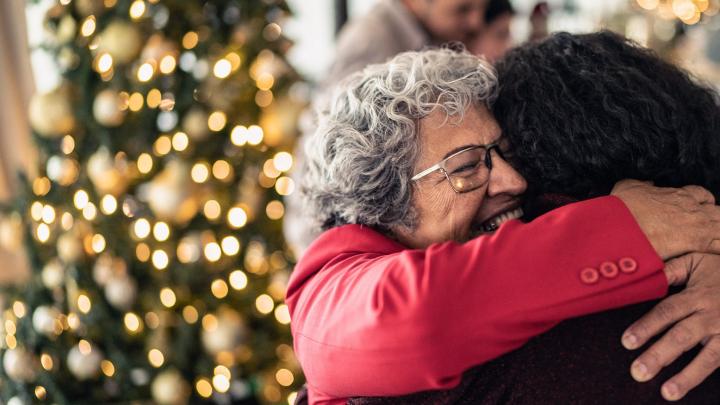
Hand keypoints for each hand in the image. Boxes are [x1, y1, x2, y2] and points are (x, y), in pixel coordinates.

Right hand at [611, 179, 719, 259]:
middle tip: (706, 229)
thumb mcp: (628, 187)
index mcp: (678, 195)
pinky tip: (714, 252)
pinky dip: (719, 249)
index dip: (703, 203)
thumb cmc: (622, 208)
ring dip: (718, 234)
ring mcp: (698, 225)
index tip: (699, 210)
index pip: (703, 195)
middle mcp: (692, 208)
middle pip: (718, 212)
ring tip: (710, 240)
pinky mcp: (698, 243)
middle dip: (715, 219)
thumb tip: (649, 184)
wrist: (621, 227)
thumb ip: (642, 185)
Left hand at [621, 253, 719, 400]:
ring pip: (708, 357)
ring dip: (687, 376)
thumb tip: (643, 277)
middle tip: (638, 372)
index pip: (667, 312)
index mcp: (697, 295)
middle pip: (682, 337)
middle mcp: (712, 316)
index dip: (646, 326)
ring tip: (667, 392)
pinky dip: (710, 377)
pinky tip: (691, 389)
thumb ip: (671, 270)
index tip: (627, 342)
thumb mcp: (697, 262)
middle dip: (659, 355)